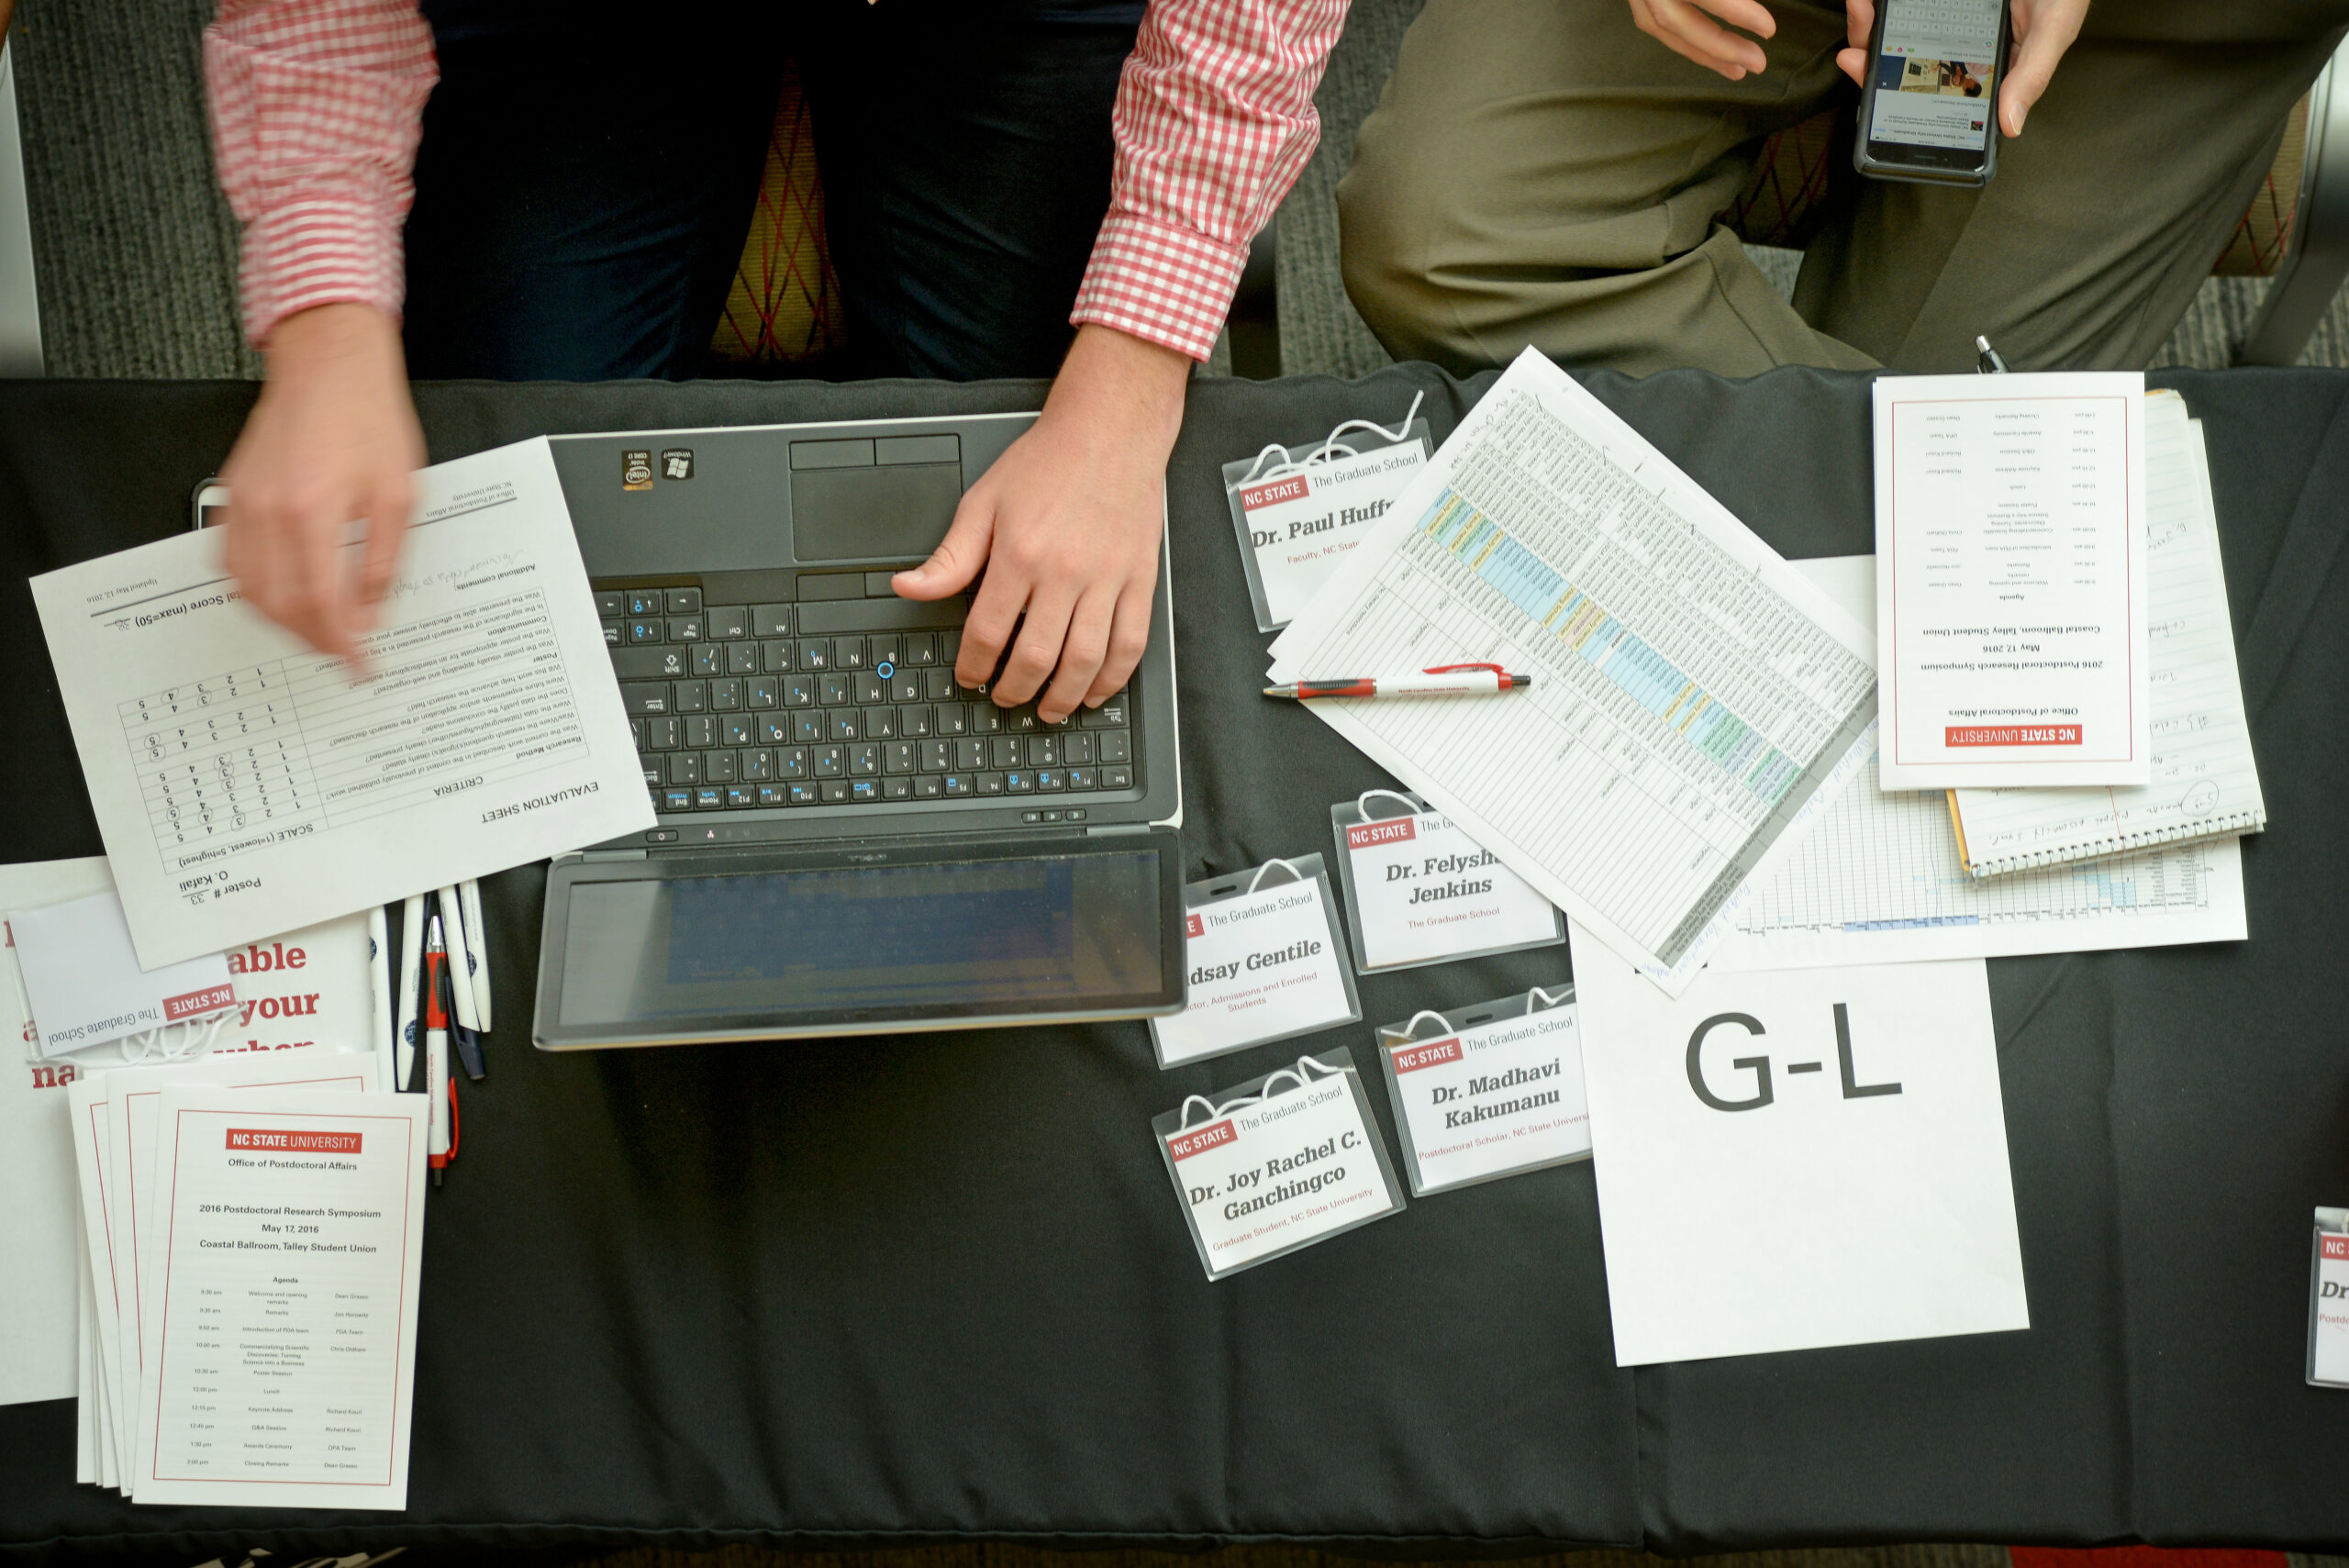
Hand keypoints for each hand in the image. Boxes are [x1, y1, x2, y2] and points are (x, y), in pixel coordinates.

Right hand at [218, 303, 424, 666]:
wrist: (329, 363)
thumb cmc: (367, 416)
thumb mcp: (399, 496)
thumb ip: (383, 561)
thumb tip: (372, 611)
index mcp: (314, 512)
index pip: (322, 605)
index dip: (342, 645)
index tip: (360, 665)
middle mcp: (269, 512)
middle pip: (280, 606)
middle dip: (313, 640)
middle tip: (344, 651)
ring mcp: (243, 503)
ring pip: (247, 590)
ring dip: (282, 620)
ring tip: (319, 629)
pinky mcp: (232, 495)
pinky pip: (230, 561)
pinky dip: (255, 589)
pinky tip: (284, 593)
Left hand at [894, 323, 1184, 724]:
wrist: (1110, 430)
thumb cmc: (1049, 461)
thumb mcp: (983, 502)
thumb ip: (949, 556)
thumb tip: (908, 586)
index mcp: (1020, 554)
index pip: (988, 632)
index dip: (974, 666)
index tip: (970, 676)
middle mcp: (1065, 572)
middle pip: (1036, 657)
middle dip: (1015, 689)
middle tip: (1005, 697)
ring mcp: (1108, 579)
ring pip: (1085, 661)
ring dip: (1063, 697)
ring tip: (1048, 709)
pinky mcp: (1140, 580)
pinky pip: (1130, 643)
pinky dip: (1113, 678)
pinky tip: (1095, 690)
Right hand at [1629, 0, 1776, 79]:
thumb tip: (1744, 5)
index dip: (1736, 11)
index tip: (1767, 29)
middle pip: (1675, 21)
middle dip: (1719, 47)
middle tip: (1757, 63)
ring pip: (1662, 27)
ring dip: (1702, 53)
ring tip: (1736, 70)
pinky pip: (1653, 21)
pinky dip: (1683, 40)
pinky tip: (1706, 51)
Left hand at [1838, 0, 2087, 135]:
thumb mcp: (2054, 28)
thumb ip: (2033, 75)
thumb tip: (2011, 126)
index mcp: (1982, 65)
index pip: (1937, 92)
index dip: (1904, 99)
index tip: (1879, 98)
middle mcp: (1958, 44)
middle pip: (1905, 63)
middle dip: (1874, 61)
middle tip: (1855, 58)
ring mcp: (1942, 16)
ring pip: (1894, 31)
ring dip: (1869, 26)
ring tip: (1859, 10)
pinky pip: (1900, 3)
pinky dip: (1878, 3)